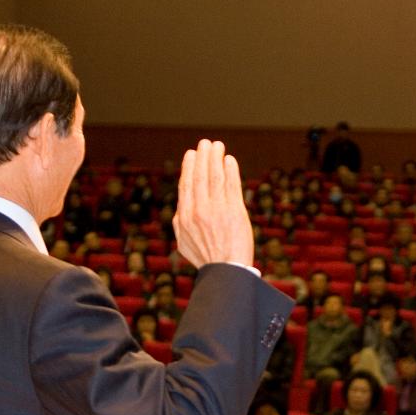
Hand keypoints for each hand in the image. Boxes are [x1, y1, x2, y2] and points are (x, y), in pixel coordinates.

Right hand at [172, 139, 252, 267]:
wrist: (227, 271)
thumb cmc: (207, 259)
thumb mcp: (184, 244)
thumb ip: (180, 224)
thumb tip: (180, 209)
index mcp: (185, 216)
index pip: (187, 185)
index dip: (189, 167)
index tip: (191, 154)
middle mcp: (199, 210)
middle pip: (200, 176)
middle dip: (203, 157)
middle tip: (205, 143)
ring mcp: (217, 210)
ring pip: (215, 177)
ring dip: (216, 158)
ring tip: (217, 146)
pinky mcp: (235, 211)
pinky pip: (232, 185)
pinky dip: (230, 171)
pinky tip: (229, 160)